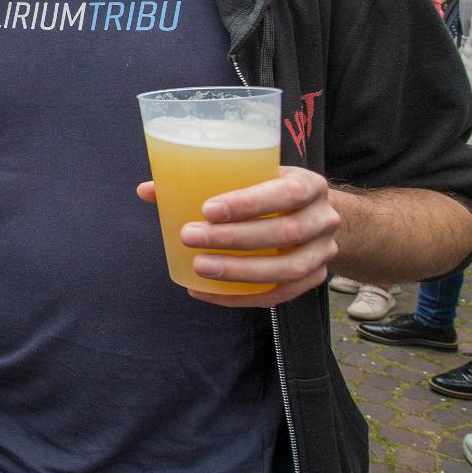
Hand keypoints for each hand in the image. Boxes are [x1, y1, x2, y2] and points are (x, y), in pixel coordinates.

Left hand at [136, 166, 339, 307]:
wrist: (314, 214)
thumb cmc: (270, 190)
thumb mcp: (251, 176)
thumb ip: (203, 179)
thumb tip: (147, 189)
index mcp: (309, 184)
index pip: (287, 192)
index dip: (249, 203)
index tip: (207, 209)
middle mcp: (324, 219)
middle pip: (285, 233)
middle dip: (233, 239)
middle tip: (189, 237)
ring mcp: (323, 252)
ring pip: (286, 269)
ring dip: (239, 271)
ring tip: (199, 267)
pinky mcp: (315, 278)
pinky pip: (280, 295)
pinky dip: (241, 297)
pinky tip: (206, 293)